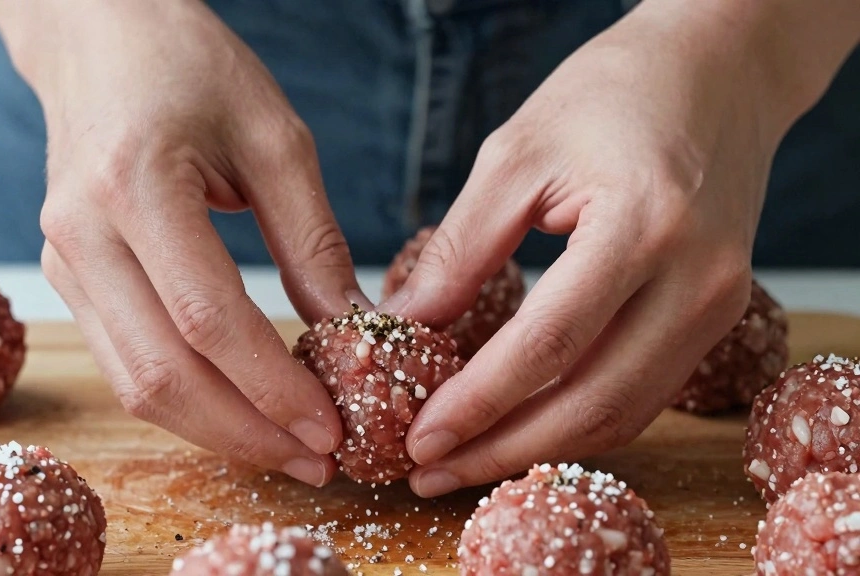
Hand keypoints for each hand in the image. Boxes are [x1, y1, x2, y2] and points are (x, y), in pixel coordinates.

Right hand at [0, 0, 359, 485]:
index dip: (273, 386)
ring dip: (215, 430)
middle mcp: (82, 235)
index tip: (332, 426)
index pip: (208, 319)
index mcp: (135, 185)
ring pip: (135, 384)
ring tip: (289, 449)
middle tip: (318, 459)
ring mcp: (64, 262)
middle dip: (246, 432)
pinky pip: (125, 362)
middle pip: (162, 373)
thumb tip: (355, 330)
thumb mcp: (274, 138)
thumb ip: (312, 240)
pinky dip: (186, 400)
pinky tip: (240, 411)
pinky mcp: (67, 277)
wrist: (101, 38)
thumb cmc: (191, 68)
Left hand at [382, 1, 817, 496]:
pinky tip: (523, 426)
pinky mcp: (717, 316)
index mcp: (643, 225)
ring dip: (539, 447)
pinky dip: (578, 419)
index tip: (417, 437)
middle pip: (593, 402)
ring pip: (623, 413)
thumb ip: (462, 248)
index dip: (478, 403)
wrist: (716, 71)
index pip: (550, 344)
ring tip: (464, 461)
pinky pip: (643, 391)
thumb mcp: (517, 154)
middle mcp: (697, 279)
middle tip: (428, 470)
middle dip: (502, 449)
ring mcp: (720, 304)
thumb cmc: (611, 94)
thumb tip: (405, 325)